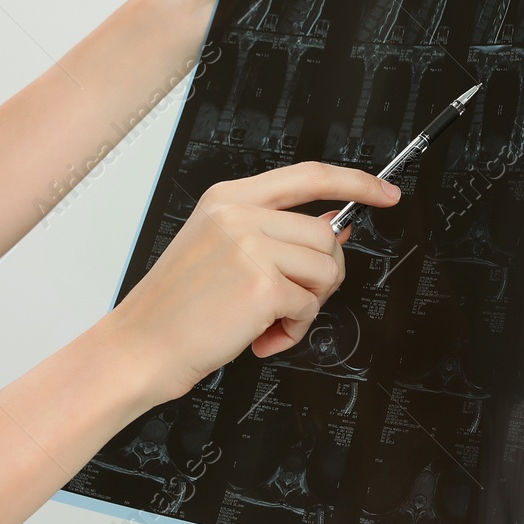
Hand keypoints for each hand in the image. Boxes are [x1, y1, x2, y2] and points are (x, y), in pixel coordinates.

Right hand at [99, 162, 398, 406]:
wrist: (138, 348)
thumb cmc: (176, 308)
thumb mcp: (219, 250)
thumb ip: (274, 234)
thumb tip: (335, 229)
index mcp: (228, 198)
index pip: (308, 176)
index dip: (356, 182)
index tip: (385, 192)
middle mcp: (239, 215)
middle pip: (326, 235)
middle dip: (322, 276)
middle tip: (289, 302)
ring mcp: (251, 247)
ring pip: (327, 269)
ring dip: (308, 305)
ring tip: (270, 319)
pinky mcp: (262, 285)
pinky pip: (310, 306)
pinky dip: (294, 329)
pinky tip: (261, 335)